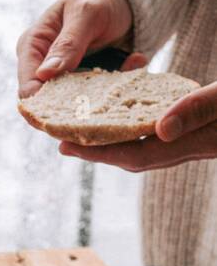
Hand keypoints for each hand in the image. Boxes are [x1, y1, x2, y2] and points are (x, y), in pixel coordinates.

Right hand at [17, 0, 141, 97]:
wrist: (124, 0)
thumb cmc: (98, 0)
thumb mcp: (85, 14)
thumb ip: (68, 43)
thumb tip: (44, 74)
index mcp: (32, 47)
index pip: (28, 88)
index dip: (45, 105)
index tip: (76, 106)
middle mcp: (44, 66)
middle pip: (51, 102)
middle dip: (82, 100)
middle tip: (111, 86)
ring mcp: (66, 77)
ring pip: (78, 103)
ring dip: (106, 91)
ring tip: (130, 64)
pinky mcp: (87, 83)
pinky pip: (100, 96)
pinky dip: (120, 84)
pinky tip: (134, 61)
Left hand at [60, 81, 216, 171]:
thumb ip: (197, 110)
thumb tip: (161, 129)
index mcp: (195, 143)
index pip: (137, 154)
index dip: (99, 152)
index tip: (65, 146)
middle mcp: (192, 147)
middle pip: (135, 154)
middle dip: (99, 149)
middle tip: (63, 141)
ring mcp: (197, 140)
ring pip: (147, 144)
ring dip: (117, 137)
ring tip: (85, 127)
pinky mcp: (201, 129)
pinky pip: (160, 130)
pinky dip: (138, 123)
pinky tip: (127, 110)